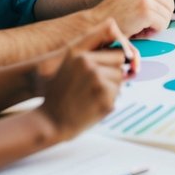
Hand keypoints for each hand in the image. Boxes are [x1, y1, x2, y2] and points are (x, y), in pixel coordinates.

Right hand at [38, 18, 129, 140]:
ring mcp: (98, 82)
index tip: (104, 73)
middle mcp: (90, 66)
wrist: (50, 121)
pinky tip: (92, 106)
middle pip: (119, 65)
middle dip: (112, 74)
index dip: (112, 63)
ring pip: (119, 80)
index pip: (116, 53)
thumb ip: (91, 57)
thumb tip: (124, 55)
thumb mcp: (69, 66)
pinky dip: (108, 101)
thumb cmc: (61, 94)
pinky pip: (117, 95)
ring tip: (91, 97)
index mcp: (82, 56)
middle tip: (94, 87)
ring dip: (111, 88)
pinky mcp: (104, 98)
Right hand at [94, 0, 173, 38]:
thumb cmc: (115, 13)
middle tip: (143, 24)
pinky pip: (163, 25)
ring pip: (168, 16)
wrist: (96, 22)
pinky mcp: (146, 11)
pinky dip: (153, 32)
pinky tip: (140, 31)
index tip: (147, 15)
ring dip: (156, 26)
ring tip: (140, 27)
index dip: (161, 8)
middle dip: (160, 18)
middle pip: (170, 5)